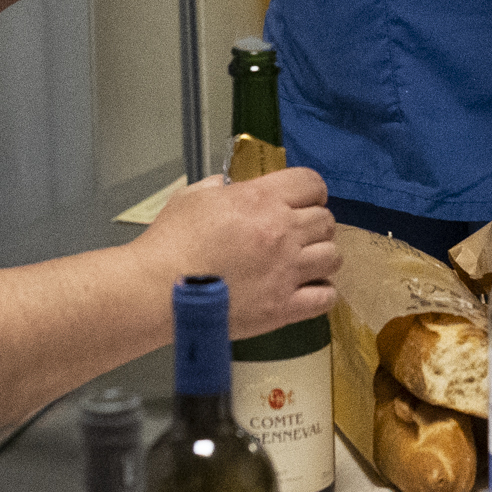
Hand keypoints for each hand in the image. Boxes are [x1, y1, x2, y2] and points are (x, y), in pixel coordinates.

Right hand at [135, 165, 337, 336]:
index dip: (310, 192)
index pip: (312, 183)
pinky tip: (306, 291)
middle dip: (314, 225)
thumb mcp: (191, 198)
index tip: (302, 202)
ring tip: (304, 263)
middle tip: (298, 235)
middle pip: (326, 220)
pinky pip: (325, 298)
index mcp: (261, 200)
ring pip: (333, 257)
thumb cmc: (169, 244)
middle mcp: (282, 232)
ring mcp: (286, 271)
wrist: (158, 290)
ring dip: (321, 258)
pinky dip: (321, 294)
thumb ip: (217, 187)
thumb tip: (227, 187)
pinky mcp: (283, 307)